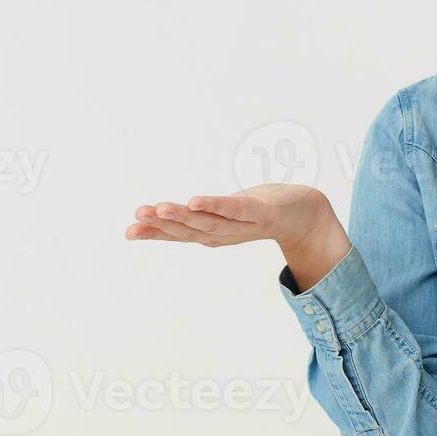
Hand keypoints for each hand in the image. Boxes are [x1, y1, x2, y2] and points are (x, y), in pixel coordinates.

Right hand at [124, 184, 333, 251]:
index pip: (181, 234)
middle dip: (161, 224)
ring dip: (182, 216)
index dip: (155, 234)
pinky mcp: (261, 212)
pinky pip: (235, 209)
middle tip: (136, 217)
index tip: (129, 230)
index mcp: (215, 234)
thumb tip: (159, 216)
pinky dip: (215, 205)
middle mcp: (227, 233)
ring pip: (208, 221)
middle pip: (190, 230)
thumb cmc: (261, 211)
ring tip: (158, 209)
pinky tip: (196, 201)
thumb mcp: (224, 215)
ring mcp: (244, 224)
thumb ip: (197, 218)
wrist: (307, 214)